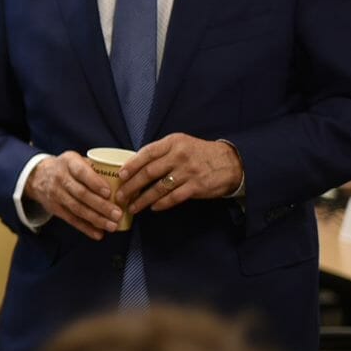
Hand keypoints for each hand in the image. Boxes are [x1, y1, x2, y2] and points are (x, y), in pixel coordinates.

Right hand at [24, 152, 122, 239]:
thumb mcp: (76, 159)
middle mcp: (61, 178)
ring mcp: (56, 194)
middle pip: (81, 194)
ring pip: (77, 209)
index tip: (109, 192)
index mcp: (69, 162)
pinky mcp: (55, 208)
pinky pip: (71, 219)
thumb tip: (123, 179)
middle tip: (118, 213)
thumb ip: (95, 167)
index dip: (95, 183)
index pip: (82, 172)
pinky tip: (98, 233)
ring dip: (96, 219)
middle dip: (101, 205)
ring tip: (112, 226)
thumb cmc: (66, 167)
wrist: (37, 176)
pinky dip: (85, 228)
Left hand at [117, 134, 243, 214]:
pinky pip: (173, 198)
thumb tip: (134, 165)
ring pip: (158, 188)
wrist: (230, 162)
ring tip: (133, 207)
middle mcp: (179, 156)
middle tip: (120, 196)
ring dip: (143, 199)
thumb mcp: (181, 144)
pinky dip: (161, 204)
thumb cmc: (199, 153)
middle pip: (149, 172)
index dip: (131, 165)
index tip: (120, 176)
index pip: (146, 153)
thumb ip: (161, 152)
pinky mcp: (196, 187)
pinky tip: (152, 208)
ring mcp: (188, 172)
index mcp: (173, 142)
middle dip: (131, 186)